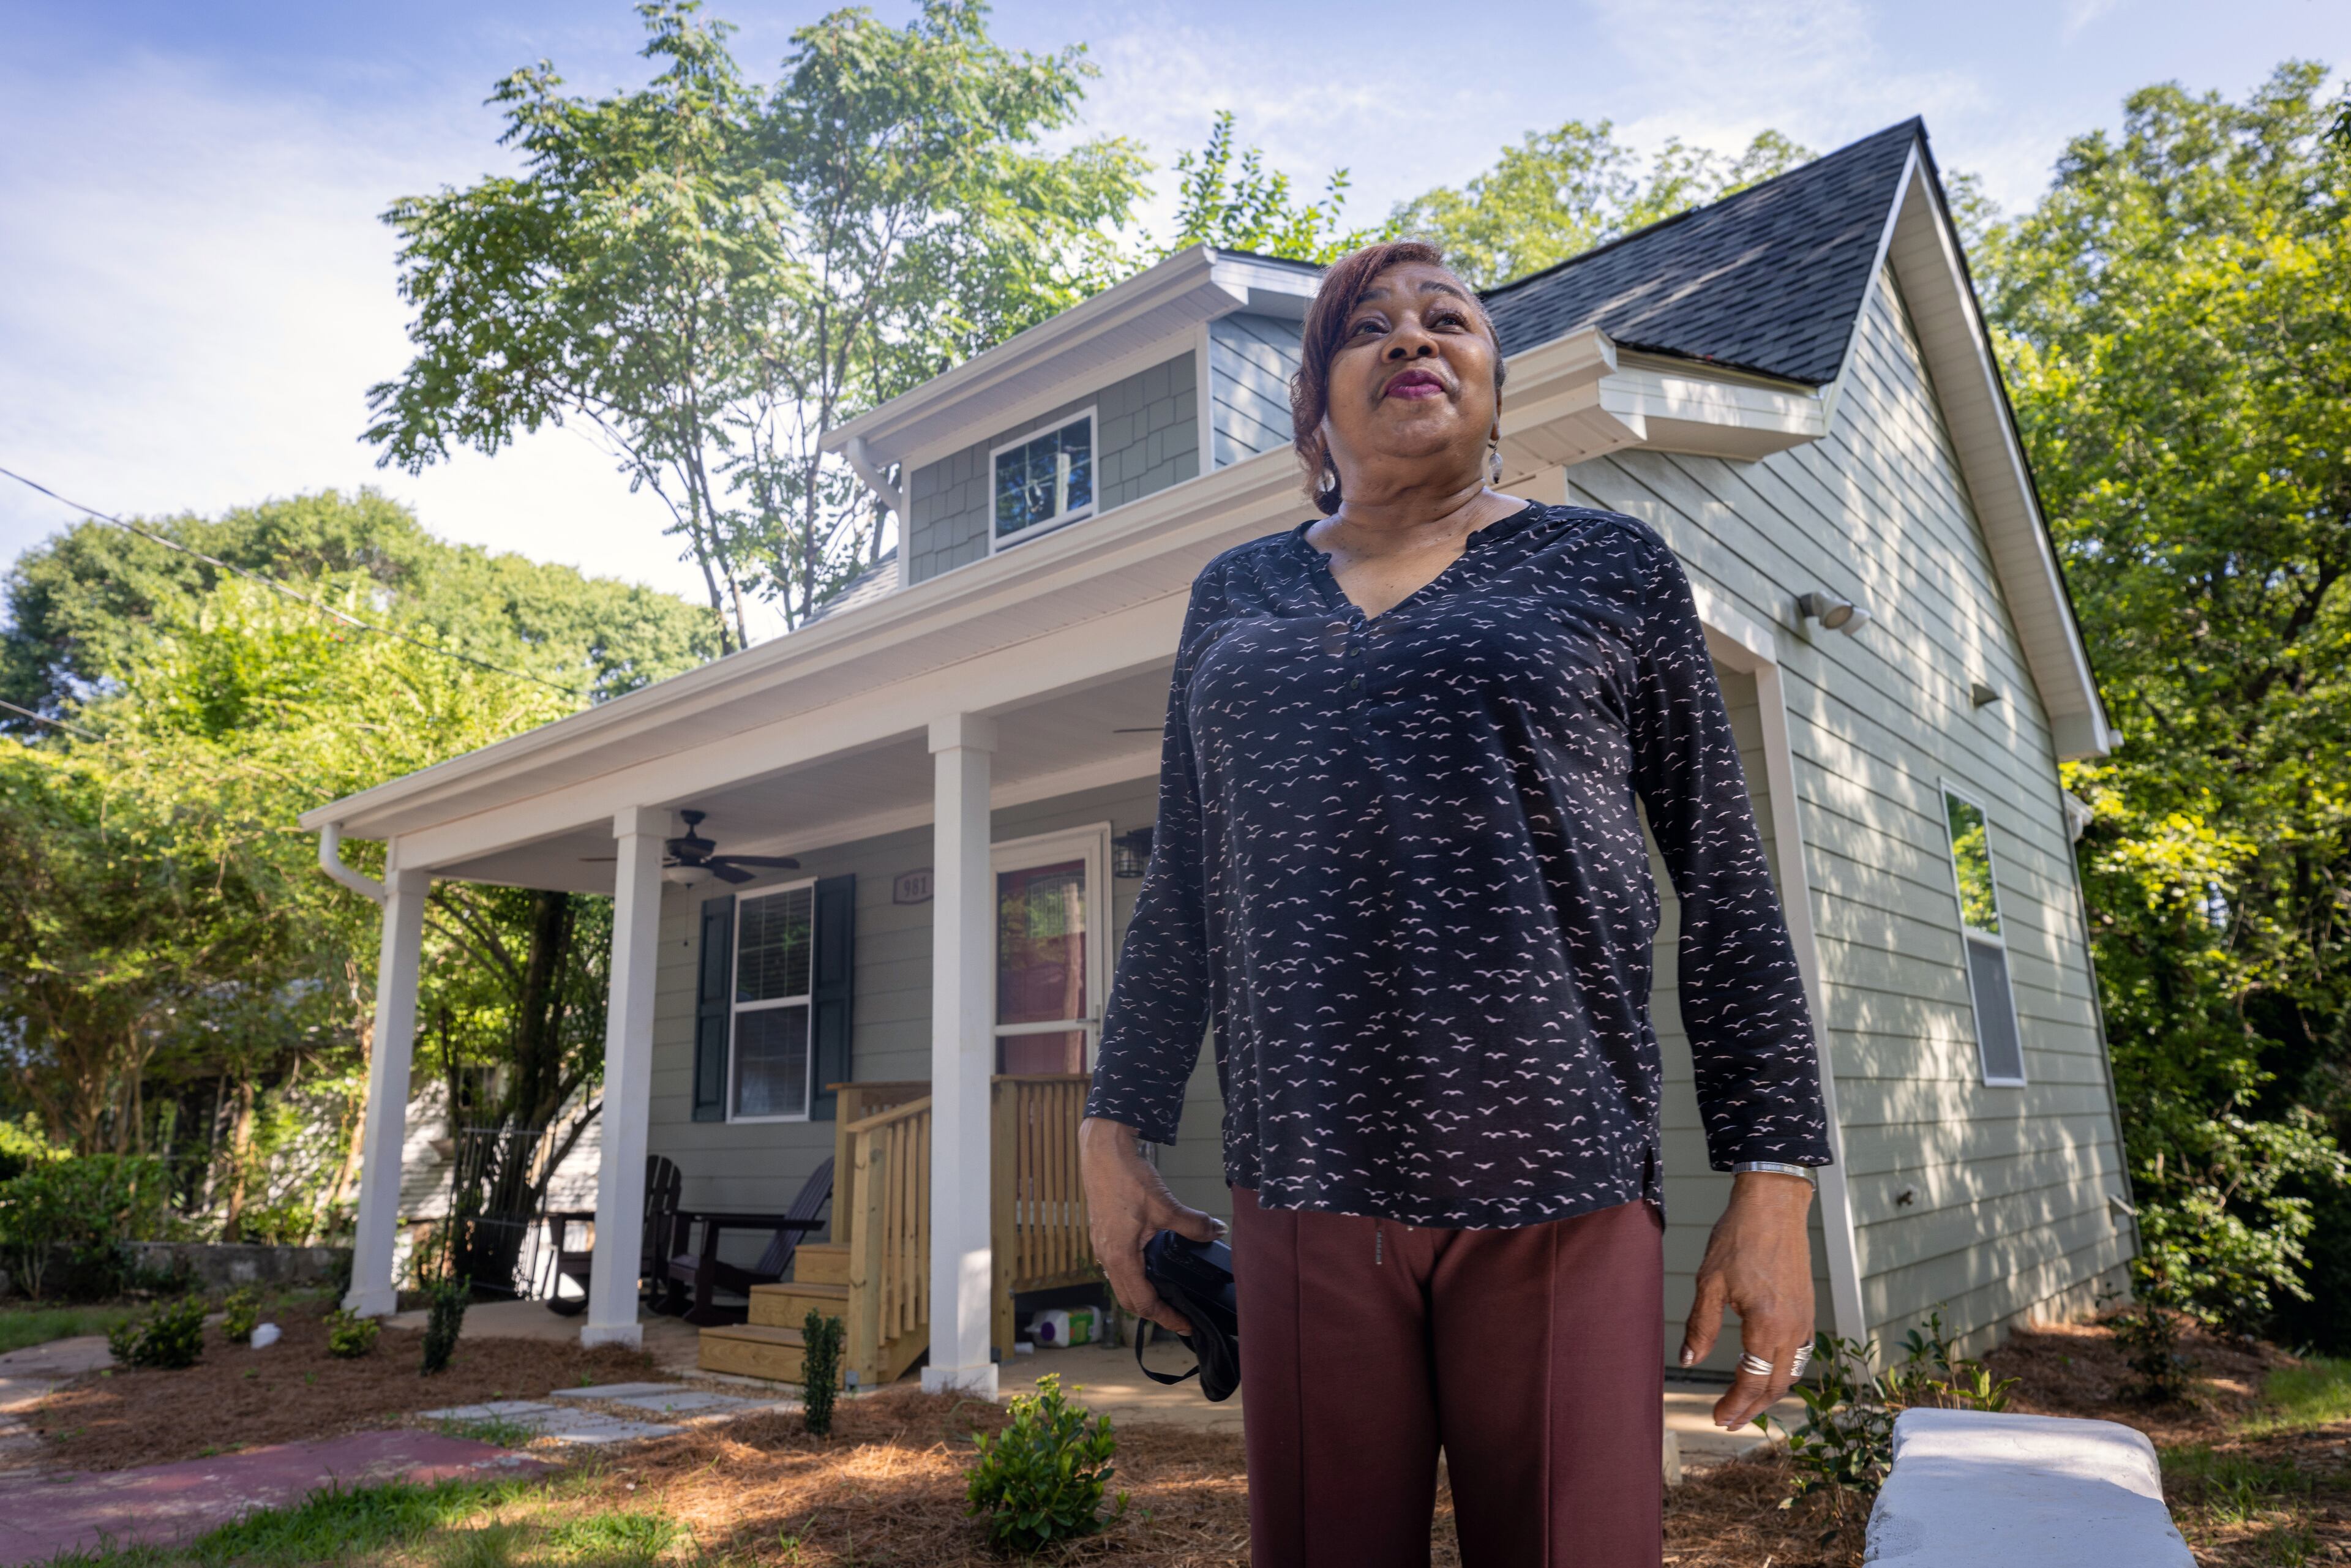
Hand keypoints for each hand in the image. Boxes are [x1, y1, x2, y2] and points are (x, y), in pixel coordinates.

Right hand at [1079, 1115, 1222, 1335]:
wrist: (1102, 1153)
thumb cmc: (1127, 1178)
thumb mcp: (1165, 1205)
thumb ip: (1193, 1224)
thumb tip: (1217, 1231)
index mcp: (1120, 1258)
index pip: (1143, 1303)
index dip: (1166, 1318)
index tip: (1185, 1326)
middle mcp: (1106, 1258)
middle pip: (1129, 1301)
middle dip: (1154, 1313)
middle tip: (1179, 1317)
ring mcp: (1101, 1248)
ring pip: (1121, 1285)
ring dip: (1142, 1296)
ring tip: (1166, 1297)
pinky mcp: (1102, 1236)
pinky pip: (1117, 1269)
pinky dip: (1134, 1278)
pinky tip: (1150, 1268)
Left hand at [1680, 1170, 1816, 1429]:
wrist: (1773, 1205)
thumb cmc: (1738, 1239)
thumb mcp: (1709, 1282)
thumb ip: (1701, 1326)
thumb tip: (1688, 1361)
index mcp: (1767, 1326)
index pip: (1752, 1382)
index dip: (1734, 1405)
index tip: (1717, 1419)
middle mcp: (1793, 1329)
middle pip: (1776, 1386)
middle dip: (1752, 1409)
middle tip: (1728, 1422)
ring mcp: (1805, 1320)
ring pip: (1791, 1373)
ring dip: (1769, 1393)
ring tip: (1745, 1405)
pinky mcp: (1807, 1310)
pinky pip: (1799, 1354)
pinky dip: (1782, 1372)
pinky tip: (1765, 1371)